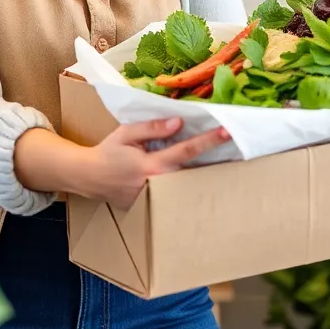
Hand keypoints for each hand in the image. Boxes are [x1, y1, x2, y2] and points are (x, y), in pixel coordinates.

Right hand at [75, 117, 230, 208]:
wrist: (89, 178)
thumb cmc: (108, 152)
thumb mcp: (126, 133)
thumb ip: (152, 128)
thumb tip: (179, 122)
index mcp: (151, 165)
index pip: (185, 151)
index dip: (207, 141)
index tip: (226, 131)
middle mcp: (158, 184)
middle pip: (195, 172)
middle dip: (217, 162)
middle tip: (240, 149)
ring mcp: (157, 199)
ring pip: (189, 185)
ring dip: (207, 173)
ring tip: (229, 161)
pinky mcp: (155, 205)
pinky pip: (178, 192)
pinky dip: (191, 183)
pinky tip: (203, 174)